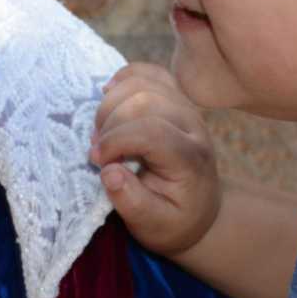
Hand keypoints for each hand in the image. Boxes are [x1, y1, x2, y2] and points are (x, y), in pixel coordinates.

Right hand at [90, 62, 221, 257]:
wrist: (199, 210)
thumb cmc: (172, 219)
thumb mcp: (153, 225)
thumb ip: (132, 202)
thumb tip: (109, 172)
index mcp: (191, 159)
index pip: (152, 132)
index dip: (116, 141)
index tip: (97, 162)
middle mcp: (194, 126)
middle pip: (146, 101)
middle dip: (111, 122)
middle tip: (98, 150)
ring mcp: (187, 108)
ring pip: (145, 82)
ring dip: (112, 102)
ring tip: (102, 131)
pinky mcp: (177, 99)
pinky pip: (150, 72)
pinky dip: (125, 77)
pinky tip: (108, 94)